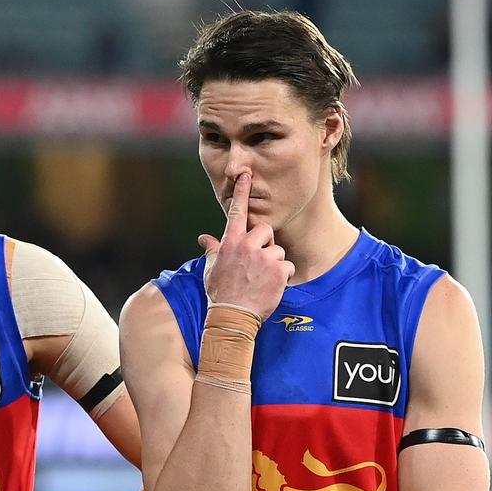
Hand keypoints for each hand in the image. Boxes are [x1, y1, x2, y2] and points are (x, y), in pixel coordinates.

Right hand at [198, 172, 293, 318]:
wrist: (232, 316)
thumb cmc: (220, 293)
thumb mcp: (212, 269)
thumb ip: (212, 249)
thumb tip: (204, 238)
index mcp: (230, 242)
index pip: (237, 211)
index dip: (242, 191)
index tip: (246, 174)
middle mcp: (247, 245)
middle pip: (265, 230)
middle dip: (265, 244)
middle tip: (258, 262)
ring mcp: (264, 257)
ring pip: (278, 250)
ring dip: (274, 263)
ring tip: (262, 279)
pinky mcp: (278, 270)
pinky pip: (287, 266)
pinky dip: (283, 277)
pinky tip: (272, 287)